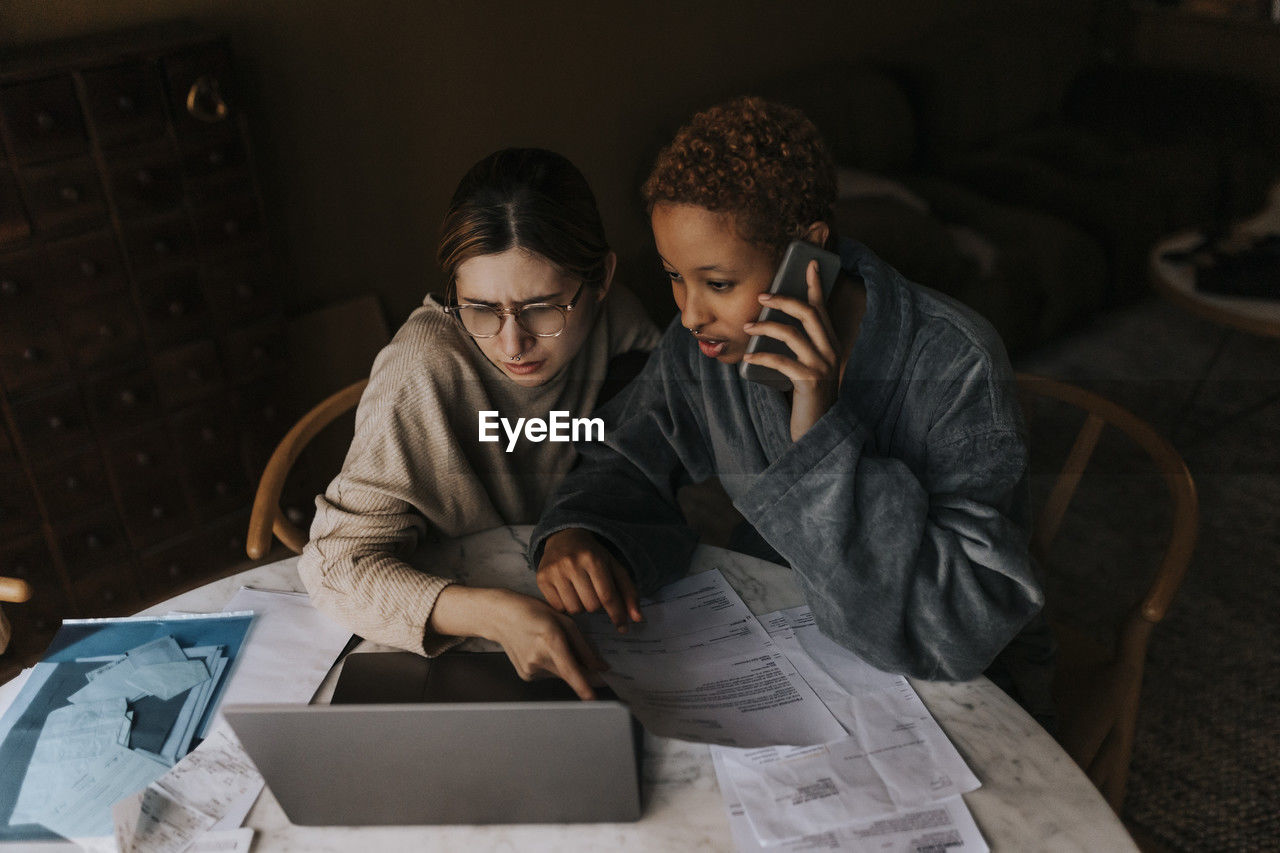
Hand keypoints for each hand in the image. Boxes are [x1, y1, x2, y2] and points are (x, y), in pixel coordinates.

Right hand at [428, 585, 605, 699]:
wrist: (500, 616)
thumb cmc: (532, 612)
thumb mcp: (563, 620)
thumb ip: (583, 646)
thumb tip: (600, 667)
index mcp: (550, 640)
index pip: (569, 670)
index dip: (583, 686)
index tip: (593, 698)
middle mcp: (538, 658)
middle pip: (569, 673)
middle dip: (582, 669)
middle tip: (581, 655)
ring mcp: (530, 669)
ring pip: (559, 674)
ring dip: (564, 665)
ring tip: (549, 644)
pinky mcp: (526, 675)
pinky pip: (548, 674)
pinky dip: (551, 665)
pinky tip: (541, 651)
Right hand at [537, 528, 641, 630]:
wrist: (564, 537)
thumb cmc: (593, 555)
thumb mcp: (614, 567)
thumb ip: (628, 592)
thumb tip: (638, 619)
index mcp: (593, 559)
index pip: (607, 596)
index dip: (617, 614)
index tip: (622, 627)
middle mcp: (572, 563)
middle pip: (591, 606)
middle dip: (596, 605)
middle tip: (593, 593)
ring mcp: (554, 571)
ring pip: (575, 609)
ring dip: (581, 606)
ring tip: (580, 592)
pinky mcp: (541, 578)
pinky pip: (558, 608)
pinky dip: (566, 605)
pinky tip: (567, 592)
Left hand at [740, 259, 840, 440]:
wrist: (818, 431)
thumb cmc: (807, 399)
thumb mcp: (805, 369)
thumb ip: (797, 350)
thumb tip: (769, 329)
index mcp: (830, 345)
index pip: (822, 309)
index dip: (815, 285)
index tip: (808, 263)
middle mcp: (830, 352)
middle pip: (809, 314)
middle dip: (784, 299)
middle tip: (761, 295)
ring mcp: (822, 366)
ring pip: (793, 334)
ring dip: (766, 326)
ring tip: (746, 326)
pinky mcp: (809, 382)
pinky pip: (782, 362)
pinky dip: (762, 356)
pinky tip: (748, 356)